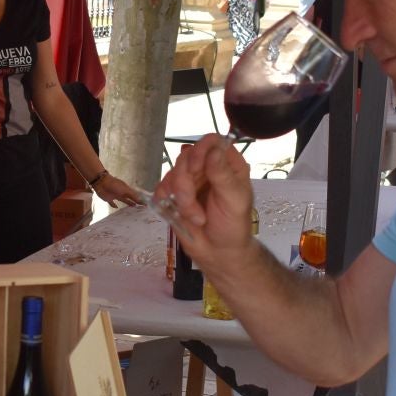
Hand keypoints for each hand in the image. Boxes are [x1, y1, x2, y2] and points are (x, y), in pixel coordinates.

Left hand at [92, 173, 141, 207]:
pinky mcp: (109, 198)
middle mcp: (122, 193)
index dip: (139, 200)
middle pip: (129, 198)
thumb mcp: (125, 190)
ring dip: (127, 203)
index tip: (144, 205)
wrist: (101, 182)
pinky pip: (112, 203)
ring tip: (132, 207)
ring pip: (123, 200)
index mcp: (126, 190)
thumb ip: (132, 195)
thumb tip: (140, 200)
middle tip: (139, 208)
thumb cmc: (114, 185)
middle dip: (134, 202)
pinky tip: (116, 207)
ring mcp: (115, 195)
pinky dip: (114, 205)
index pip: (134, 196)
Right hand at [154, 137, 257, 272]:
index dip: (200, 150)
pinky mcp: (174, 194)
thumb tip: (213, 150)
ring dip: (181, 198)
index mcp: (227, 164)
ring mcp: (189, 180)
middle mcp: (207, 168)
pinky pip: (162, 186)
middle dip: (186, 183)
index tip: (195, 167)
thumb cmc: (233, 227)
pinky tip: (178, 214)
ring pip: (173, 173)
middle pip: (187, 157)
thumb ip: (223, 175)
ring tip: (195, 218)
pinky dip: (166, 200)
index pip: (211, 141)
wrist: (218, 253)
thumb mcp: (234, 201)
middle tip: (193, 206)